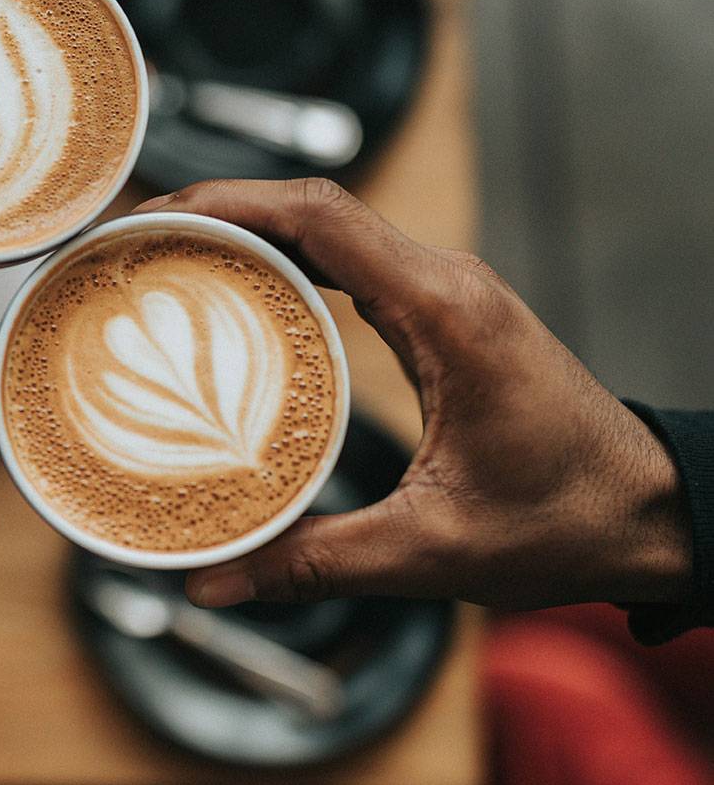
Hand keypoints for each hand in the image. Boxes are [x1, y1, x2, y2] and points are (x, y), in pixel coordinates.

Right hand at [134, 179, 690, 610]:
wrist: (649, 514)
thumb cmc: (566, 520)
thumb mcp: (431, 549)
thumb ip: (314, 561)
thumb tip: (213, 581)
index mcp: (445, 311)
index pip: (321, 215)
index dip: (226, 203)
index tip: (153, 217)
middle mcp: (445, 282)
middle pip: (311, 208)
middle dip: (216, 211)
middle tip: (135, 243)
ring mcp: (445, 292)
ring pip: (329, 227)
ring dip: (248, 231)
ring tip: (166, 259)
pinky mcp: (440, 314)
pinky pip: (349, 262)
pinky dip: (285, 263)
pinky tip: (237, 296)